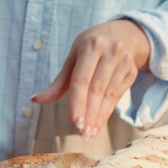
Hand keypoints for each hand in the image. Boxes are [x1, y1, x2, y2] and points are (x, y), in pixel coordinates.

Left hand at [31, 19, 149, 140]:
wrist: (124, 33)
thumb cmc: (91, 48)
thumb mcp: (74, 58)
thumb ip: (58, 82)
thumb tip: (35, 100)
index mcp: (91, 45)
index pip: (82, 79)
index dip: (78, 101)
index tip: (75, 121)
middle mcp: (110, 51)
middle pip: (97, 89)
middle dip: (89, 114)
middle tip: (82, 134)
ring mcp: (124, 61)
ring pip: (109, 95)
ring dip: (98, 118)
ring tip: (88, 134)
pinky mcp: (132, 71)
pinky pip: (118, 96)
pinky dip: (107, 113)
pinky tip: (98, 125)